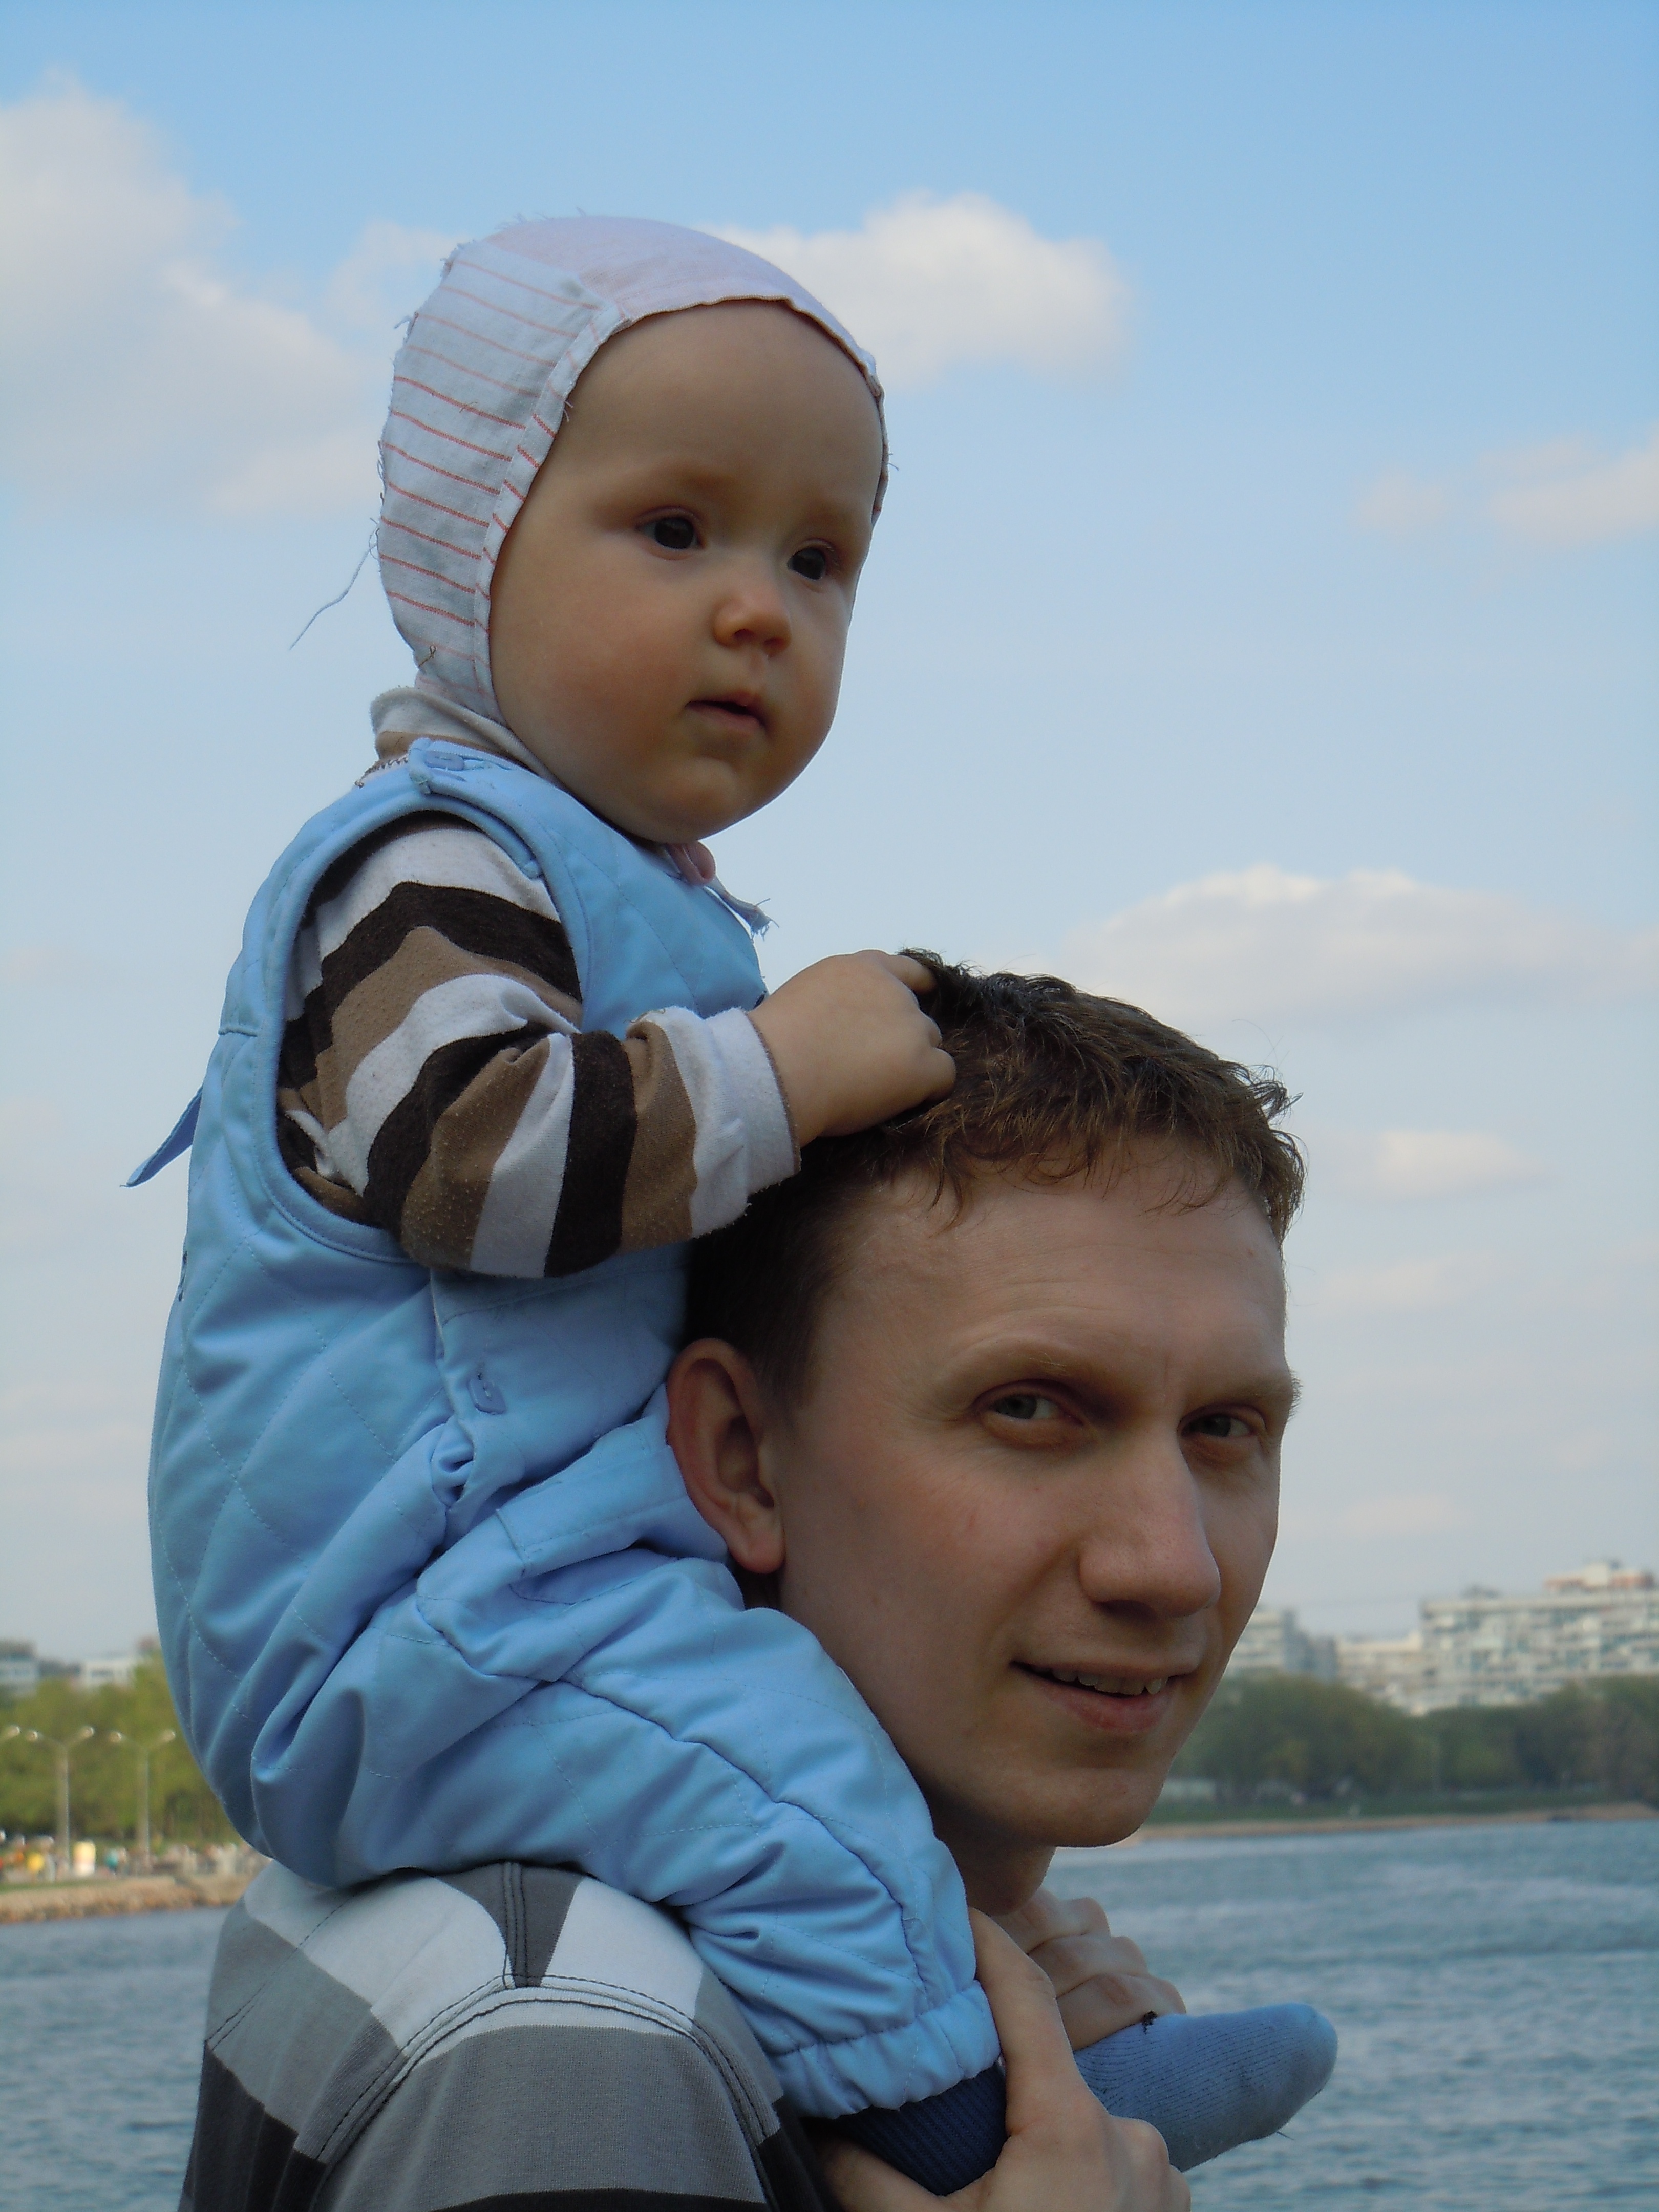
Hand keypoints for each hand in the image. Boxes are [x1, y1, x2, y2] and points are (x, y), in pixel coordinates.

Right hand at [748, 952, 954, 1145]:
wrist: (777, 1070)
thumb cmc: (773, 1040)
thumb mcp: (805, 997)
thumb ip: (836, 1001)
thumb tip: (841, 1025)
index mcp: (861, 968)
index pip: (905, 970)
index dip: (913, 989)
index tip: (911, 1006)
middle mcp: (894, 991)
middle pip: (916, 1015)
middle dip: (900, 1037)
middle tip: (870, 1065)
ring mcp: (912, 1027)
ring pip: (929, 1045)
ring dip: (912, 1062)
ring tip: (879, 1087)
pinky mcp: (922, 1065)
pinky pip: (944, 1076)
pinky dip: (930, 1089)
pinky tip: (905, 1101)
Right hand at [817, 1912, 1187, 2211]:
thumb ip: (865, 2175)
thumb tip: (819, 2118)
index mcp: (1069, 2125)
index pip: (1023, 1993)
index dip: (985, 1939)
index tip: (952, 1900)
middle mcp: (1130, 2135)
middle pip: (1048, 2066)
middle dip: (994, 2064)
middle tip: (942, 2063)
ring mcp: (1163, 2178)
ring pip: (1081, 2118)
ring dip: (1035, 2126)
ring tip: (984, 2162)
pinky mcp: (1171, 2211)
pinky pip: (1114, 2161)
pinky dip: (1073, 2164)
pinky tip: (1032, 2198)